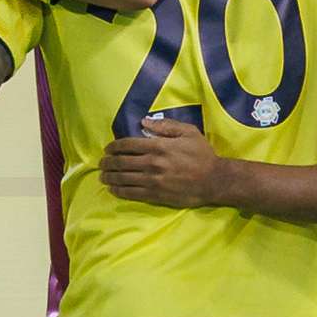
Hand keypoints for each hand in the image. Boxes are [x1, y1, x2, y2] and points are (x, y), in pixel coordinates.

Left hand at [99, 115, 227, 207]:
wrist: (214, 180)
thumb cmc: (202, 154)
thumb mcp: (188, 132)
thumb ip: (165, 126)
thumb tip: (143, 121)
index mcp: (159, 146)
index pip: (128, 144)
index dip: (114, 146)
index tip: (108, 149)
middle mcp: (152, 163)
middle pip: (122, 162)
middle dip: (107, 162)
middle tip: (101, 163)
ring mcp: (153, 181)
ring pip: (123, 179)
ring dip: (110, 177)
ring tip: (103, 176)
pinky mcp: (156, 195)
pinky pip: (132, 193)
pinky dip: (119, 191)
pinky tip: (113, 189)